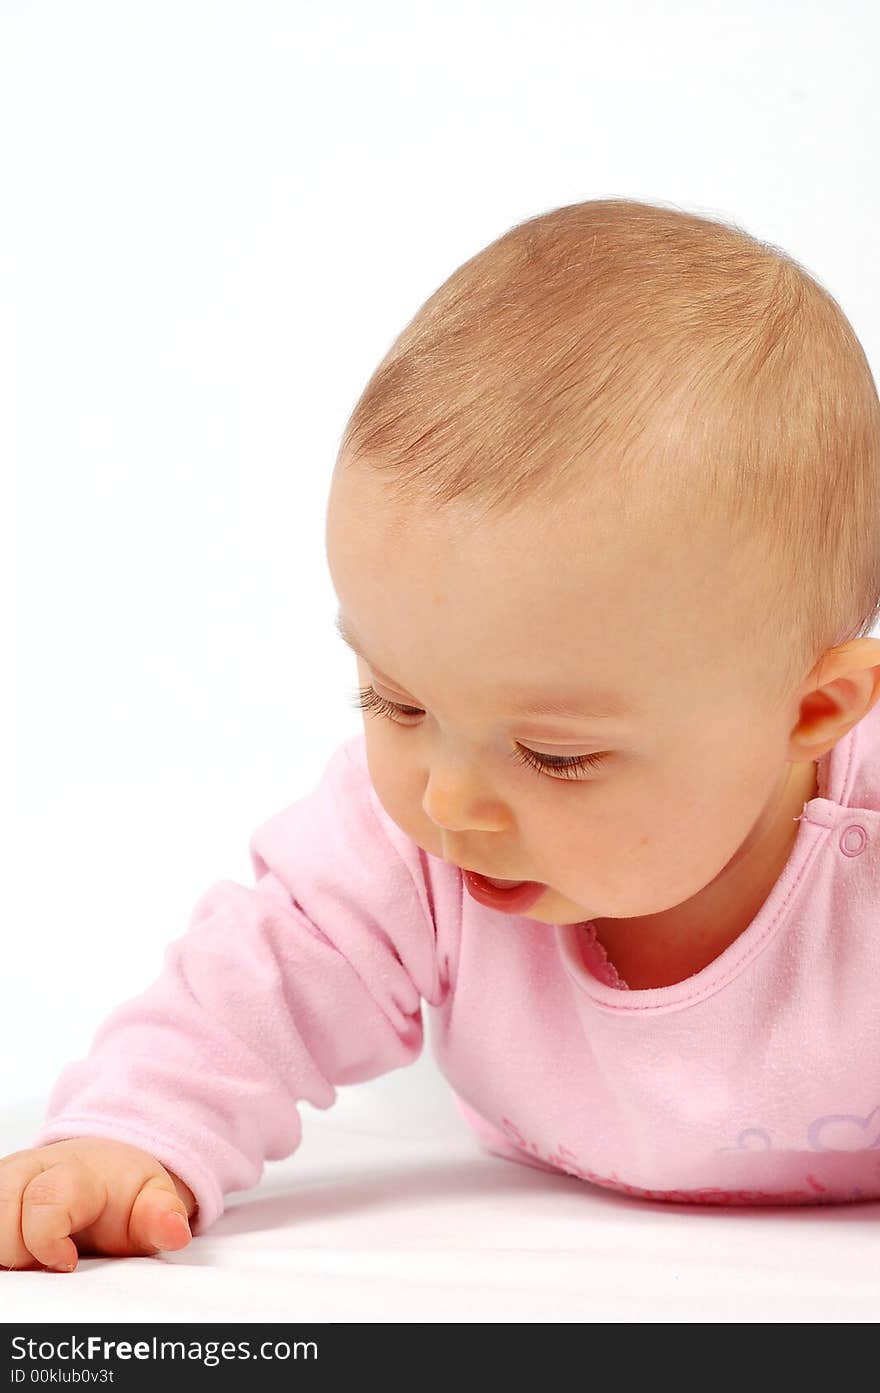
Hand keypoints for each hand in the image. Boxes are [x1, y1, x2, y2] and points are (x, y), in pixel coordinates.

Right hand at [0, 1137, 195, 1272]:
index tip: (67, 1264)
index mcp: (73, 1172)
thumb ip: (161, 1216)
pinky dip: (1, 1249)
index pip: (45, 1200)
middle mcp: (29, 1170)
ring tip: (33, 1256)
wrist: (105, 1169)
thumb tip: (175, 1232)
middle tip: (50, 1260)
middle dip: (21, 1251)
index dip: (47, 1240)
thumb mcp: (151, 1200)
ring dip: (5, 1249)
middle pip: (2, 1218)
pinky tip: (17, 1255)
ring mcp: (4, 1183)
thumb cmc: (124, 1192)